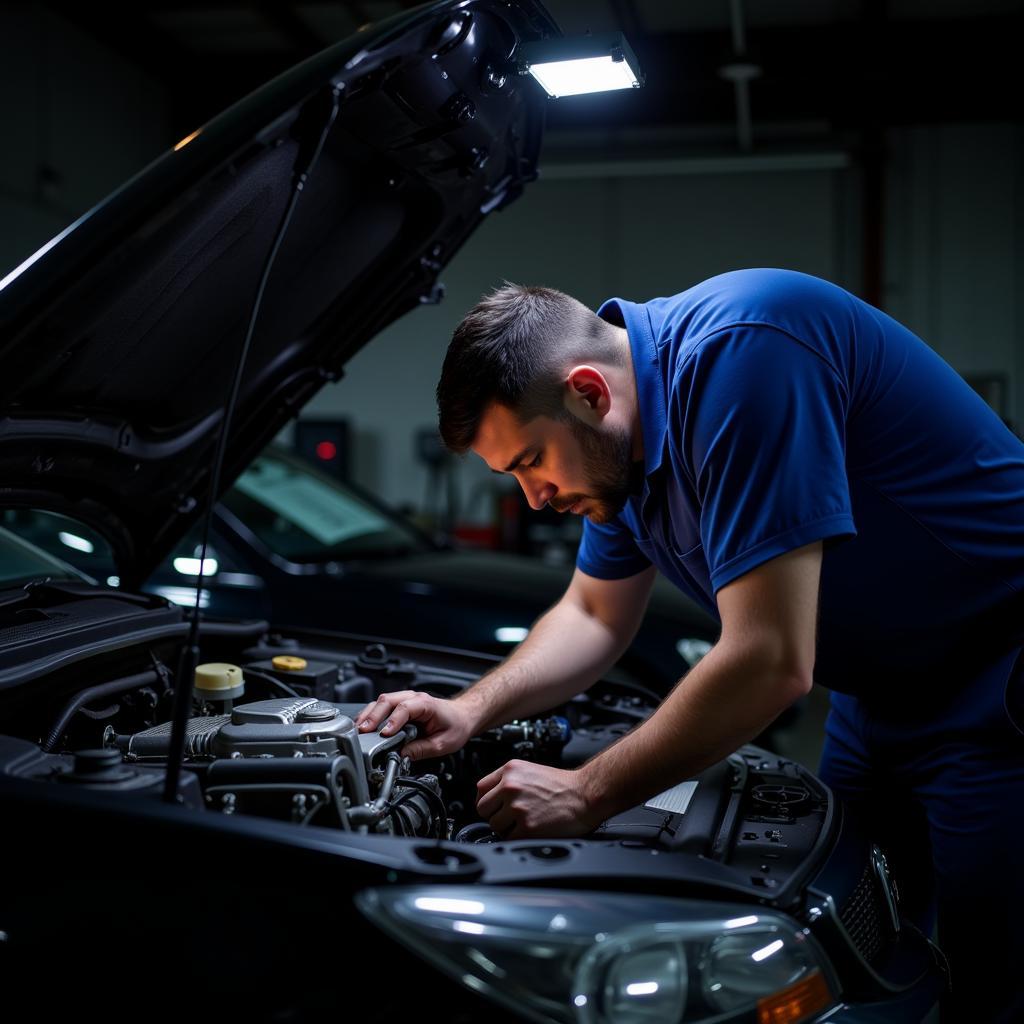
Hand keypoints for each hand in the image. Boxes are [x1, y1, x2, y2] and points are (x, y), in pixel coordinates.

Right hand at [354, 690, 475, 759]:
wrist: (462, 716)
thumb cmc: (455, 726)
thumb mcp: (442, 744)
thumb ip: (421, 749)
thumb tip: (402, 755)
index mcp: (426, 704)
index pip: (405, 708)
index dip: (392, 721)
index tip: (385, 734)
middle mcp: (413, 698)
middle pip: (387, 701)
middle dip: (373, 716)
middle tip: (363, 732)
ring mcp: (405, 699)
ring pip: (381, 701)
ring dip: (368, 715)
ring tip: (358, 730)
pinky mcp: (399, 705)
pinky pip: (381, 706)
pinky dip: (370, 714)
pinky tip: (362, 725)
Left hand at [475, 759, 602, 839]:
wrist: (586, 795)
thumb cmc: (564, 786)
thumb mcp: (530, 770)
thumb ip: (508, 780)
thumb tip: (491, 797)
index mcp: (511, 770)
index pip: (481, 789)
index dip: (488, 801)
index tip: (494, 807)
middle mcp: (511, 786)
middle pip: (483, 809)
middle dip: (495, 815)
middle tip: (512, 817)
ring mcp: (517, 807)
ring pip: (494, 826)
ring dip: (507, 828)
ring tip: (526, 821)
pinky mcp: (526, 827)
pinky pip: (508, 838)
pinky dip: (518, 838)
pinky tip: (532, 829)